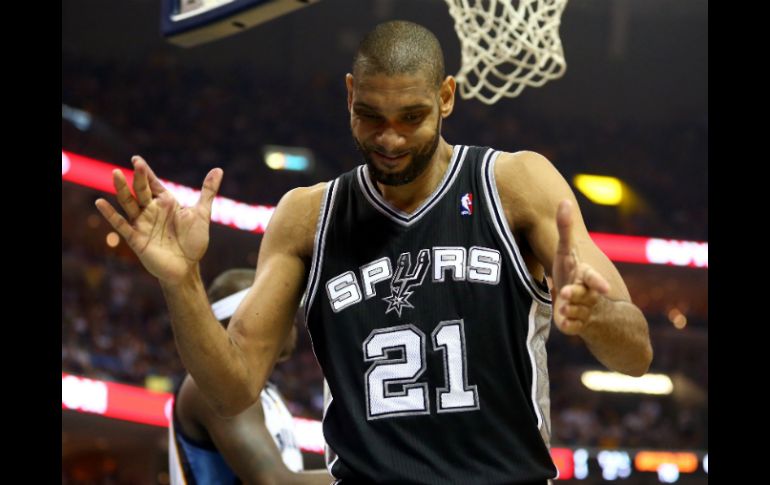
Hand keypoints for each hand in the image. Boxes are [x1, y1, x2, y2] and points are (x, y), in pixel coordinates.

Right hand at [94, 156, 222, 283]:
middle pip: (141, 190)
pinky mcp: (136, 238)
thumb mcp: (202, 213)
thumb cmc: (194, 241)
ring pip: (129, 203)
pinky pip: (121, 225)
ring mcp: (142, 224)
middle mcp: (151, 211)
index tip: (137, 159)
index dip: (145, 172)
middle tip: (135, 164)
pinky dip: (111, 214)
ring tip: (116, 174)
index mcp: (166, 203)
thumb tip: (218, 169)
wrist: (188, 268)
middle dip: (138, 178)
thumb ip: (207, 191)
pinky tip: (100, 203)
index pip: (153, 183)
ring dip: (122, 190)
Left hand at [551, 200, 609, 334]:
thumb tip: (564, 200)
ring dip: (567, 308)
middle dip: (574, 294)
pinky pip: (570, 327)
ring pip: (573, 310)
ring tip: (563, 306)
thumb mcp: (567, 254)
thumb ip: (565, 229)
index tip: (604, 288)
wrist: (594, 311)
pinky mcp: (577, 325)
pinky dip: (567, 325)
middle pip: (582, 294)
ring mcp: (584, 309)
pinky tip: (565, 321)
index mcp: (585, 275)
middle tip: (565, 293)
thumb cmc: (574, 274)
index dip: (597, 281)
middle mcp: (588, 292)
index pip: (592, 277)